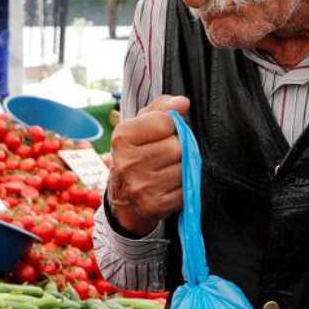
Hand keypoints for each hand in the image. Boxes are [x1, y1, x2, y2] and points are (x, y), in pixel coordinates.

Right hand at [106, 95, 189, 236]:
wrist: (124, 200)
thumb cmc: (136, 154)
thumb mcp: (140, 126)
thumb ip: (162, 108)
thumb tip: (183, 103)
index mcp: (122, 137)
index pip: (164, 121)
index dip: (172, 125)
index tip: (165, 132)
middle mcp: (127, 163)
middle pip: (176, 146)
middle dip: (178, 148)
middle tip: (167, 154)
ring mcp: (140, 187)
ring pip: (184, 168)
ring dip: (182, 168)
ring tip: (168, 169)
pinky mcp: (154, 206)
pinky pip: (185, 190)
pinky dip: (182, 187)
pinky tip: (169, 186)